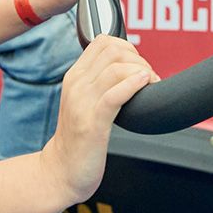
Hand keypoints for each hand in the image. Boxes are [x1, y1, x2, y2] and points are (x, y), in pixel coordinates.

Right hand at [44, 35, 153, 202]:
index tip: (138, 66)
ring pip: (116, 69)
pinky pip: (114, 95)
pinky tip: (146, 86)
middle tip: (149, 79)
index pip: (102, 41)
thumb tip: (129, 68)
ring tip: (151, 86)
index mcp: (75, 77)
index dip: (127, 48)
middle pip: (113, 51)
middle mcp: (76, 85)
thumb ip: (100, 83)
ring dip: (141, 72)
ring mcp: (82, 104)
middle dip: (138, 60)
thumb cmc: (80, 139)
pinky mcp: (92, 124)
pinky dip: (134, 85)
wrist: (62, 171)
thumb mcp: (85, 102)